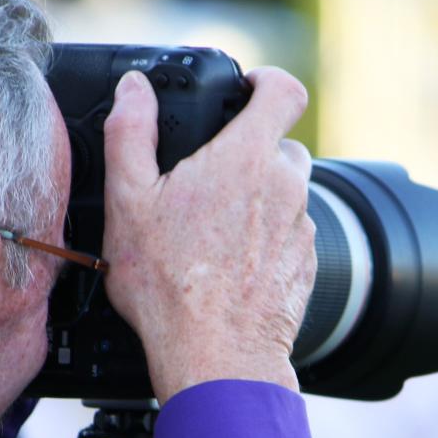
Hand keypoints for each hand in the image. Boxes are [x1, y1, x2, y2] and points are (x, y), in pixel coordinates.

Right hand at [101, 66, 316, 400]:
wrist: (216, 356)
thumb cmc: (169, 286)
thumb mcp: (130, 202)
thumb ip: (130, 133)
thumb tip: (133, 89)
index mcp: (247, 157)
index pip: (284, 90)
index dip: (266, 81)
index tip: (246, 90)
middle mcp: (287, 186)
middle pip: (283, 144)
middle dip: (252, 151)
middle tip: (210, 179)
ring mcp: (302, 227)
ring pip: (289, 192)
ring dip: (259, 198)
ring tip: (214, 230)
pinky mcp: (307, 264)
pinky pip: (291, 234)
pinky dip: (267, 239)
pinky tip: (231, 265)